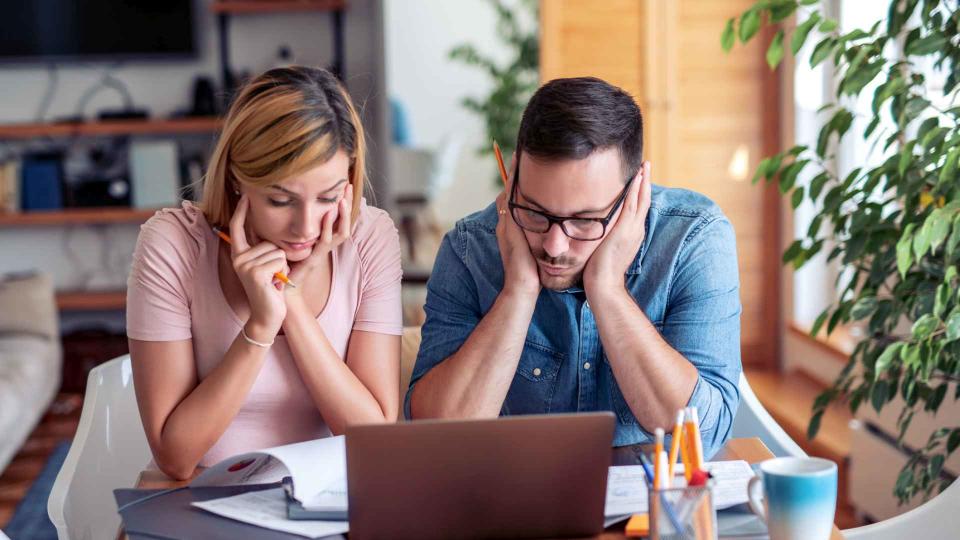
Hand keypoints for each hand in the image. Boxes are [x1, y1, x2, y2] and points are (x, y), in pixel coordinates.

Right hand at [229, 195, 288, 339]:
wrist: (268, 315)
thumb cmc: (271, 289)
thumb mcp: (266, 265)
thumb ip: (263, 248)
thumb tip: (268, 228)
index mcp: (239, 254)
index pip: (237, 227)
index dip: (242, 211)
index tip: (245, 194)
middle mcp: (238, 258)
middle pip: (269, 240)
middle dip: (279, 257)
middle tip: (273, 275)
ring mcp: (245, 265)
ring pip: (277, 250)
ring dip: (282, 266)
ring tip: (274, 280)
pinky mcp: (255, 273)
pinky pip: (279, 259)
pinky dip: (283, 271)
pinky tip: (276, 283)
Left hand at [285, 183, 353, 300]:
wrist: (278, 289)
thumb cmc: (279, 263)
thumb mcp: (283, 237)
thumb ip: (283, 222)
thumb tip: (278, 200)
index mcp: (320, 239)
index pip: (337, 217)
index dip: (341, 202)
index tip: (343, 184)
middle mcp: (325, 245)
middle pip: (345, 222)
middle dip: (347, 203)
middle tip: (348, 185)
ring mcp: (322, 252)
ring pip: (341, 232)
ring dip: (342, 215)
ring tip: (342, 199)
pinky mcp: (315, 258)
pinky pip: (326, 241)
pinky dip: (329, 227)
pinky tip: (328, 213)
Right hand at [496, 153, 540, 299]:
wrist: (523, 288)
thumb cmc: (535, 274)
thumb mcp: (540, 251)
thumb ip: (545, 237)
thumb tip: (559, 229)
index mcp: (513, 227)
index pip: (515, 196)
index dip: (520, 179)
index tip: (528, 163)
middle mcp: (507, 222)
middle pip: (509, 188)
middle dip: (515, 170)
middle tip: (523, 150)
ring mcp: (505, 223)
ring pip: (508, 189)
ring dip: (514, 171)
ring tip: (521, 153)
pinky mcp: (508, 225)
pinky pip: (510, 197)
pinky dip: (514, 182)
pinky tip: (521, 170)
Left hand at [583, 161, 651, 298]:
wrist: (603, 284)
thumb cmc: (600, 271)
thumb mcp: (605, 249)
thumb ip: (606, 237)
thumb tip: (597, 230)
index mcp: (633, 234)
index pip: (639, 208)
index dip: (640, 192)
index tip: (640, 178)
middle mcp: (636, 229)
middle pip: (644, 200)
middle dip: (645, 182)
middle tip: (646, 164)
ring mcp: (632, 229)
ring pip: (641, 199)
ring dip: (642, 181)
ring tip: (644, 165)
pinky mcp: (624, 229)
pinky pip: (632, 205)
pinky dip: (635, 190)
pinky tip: (636, 177)